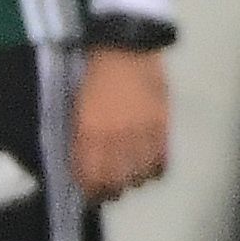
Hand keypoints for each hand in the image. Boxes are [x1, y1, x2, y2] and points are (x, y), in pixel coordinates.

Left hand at [72, 45, 169, 202]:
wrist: (126, 47)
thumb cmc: (92, 71)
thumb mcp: (76, 102)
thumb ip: (81, 132)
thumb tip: (82, 158)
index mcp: (90, 130)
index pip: (90, 174)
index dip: (89, 189)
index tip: (86, 193)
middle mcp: (117, 138)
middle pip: (116, 182)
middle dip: (108, 191)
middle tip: (105, 190)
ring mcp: (143, 135)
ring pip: (139, 176)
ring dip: (130, 182)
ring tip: (125, 179)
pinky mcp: (163, 128)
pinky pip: (160, 164)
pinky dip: (152, 171)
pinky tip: (145, 168)